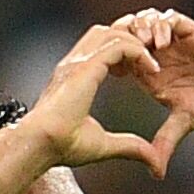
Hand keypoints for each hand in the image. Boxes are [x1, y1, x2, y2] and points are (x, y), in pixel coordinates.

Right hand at [27, 25, 166, 176]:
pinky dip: (139, 51)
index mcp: (74, 77)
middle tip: (151, 60)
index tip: (141, 73)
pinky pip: (120, 45)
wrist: (40, 143)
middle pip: (107, 32)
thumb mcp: (104, 144)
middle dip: (131, 40)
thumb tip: (153, 161)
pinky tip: (152, 68)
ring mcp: (78, 62)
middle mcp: (75, 64)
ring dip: (137, 42)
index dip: (124, 54)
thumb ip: (129, 146)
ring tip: (154, 63)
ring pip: (114, 32)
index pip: (101, 48)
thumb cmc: (61, 146)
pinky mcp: (87, 66)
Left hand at [113, 8, 193, 175]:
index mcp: (153, 75)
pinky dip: (161, 26)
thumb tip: (155, 173)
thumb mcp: (183, 124)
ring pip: (147, 20)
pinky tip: (162, 45)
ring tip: (143, 47)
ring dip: (140, 29)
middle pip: (130, 32)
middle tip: (123, 52)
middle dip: (123, 37)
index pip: (123, 56)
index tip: (113, 71)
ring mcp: (178, 42)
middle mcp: (163, 56)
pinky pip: (170, 18)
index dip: (114, 58)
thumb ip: (165, 142)